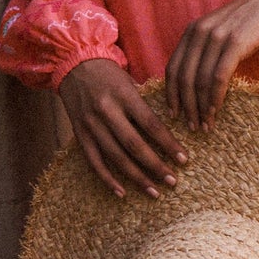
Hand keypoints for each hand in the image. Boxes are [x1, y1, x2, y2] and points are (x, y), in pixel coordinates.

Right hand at [57, 57, 188, 198]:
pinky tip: (122, 193)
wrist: (74, 64)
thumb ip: (146, 106)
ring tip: (154, 192)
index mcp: (124, 95)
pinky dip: (107, 179)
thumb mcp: (131, 82)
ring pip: (116, 157)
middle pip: (134, 145)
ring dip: (136, 178)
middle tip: (173, 181)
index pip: (151, 125)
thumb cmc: (110, 75)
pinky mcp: (79, 134)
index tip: (184, 160)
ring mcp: (91, 124)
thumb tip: (170, 133)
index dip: (169, 144)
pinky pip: (93, 162)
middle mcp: (107, 111)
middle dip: (156, 166)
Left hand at [165, 0, 258, 131]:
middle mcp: (200, 32)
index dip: (171, 94)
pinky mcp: (235, 43)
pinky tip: (216, 110)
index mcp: (192, 31)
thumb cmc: (245, 25)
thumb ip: (202, 52)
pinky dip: (216, 97)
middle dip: (187, 106)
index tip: (174, 114)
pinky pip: (219, 76)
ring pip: (201, 80)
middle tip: (192, 126)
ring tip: (206, 124)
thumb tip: (191, 86)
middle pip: (185, 77)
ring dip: (202, 107)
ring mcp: (217, 37)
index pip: (172, 68)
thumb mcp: (217, 34)